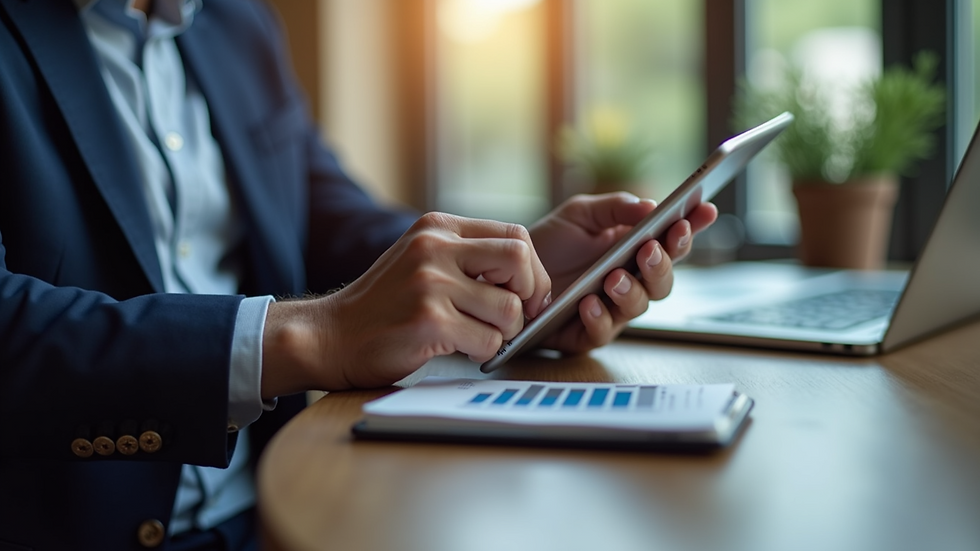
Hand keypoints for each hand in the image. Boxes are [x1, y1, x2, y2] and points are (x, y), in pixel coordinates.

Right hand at [260, 212, 550, 395]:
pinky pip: (488, 341)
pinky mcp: (428, 321)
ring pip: (509, 309)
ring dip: (503, 332)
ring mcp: (430, 283)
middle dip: (529, 294)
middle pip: (519, 259)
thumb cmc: (383, 305)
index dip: (532, 269)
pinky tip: (459, 349)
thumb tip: (529, 276)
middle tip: (516, 317)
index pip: (515, 234)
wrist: (331, 336)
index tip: (527, 294)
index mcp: (437, 227)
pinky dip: (483, 352)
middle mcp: (434, 247)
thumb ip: (467, 258)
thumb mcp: (422, 260)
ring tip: (477, 336)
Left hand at [528, 192, 717, 352]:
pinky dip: (598, 317)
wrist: (506, 272)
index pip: (672, 242)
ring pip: (638, 307)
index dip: (691, 228)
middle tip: (651, 249)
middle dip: (662, 264)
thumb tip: (651, 206)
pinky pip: (602, 332)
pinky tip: (588, 302)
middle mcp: (630, 283)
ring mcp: (611, 310)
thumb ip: (615, 208)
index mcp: (634, 251)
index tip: (703, 210)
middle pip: (663, 280)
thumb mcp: (579, 215)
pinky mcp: (586, 334)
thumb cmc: (549, 244)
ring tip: (613, 277)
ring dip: (630, 291)